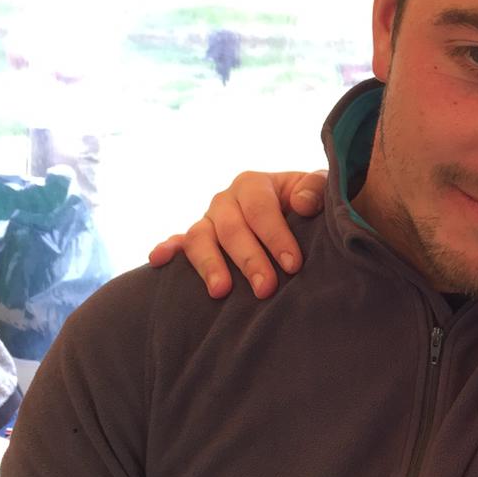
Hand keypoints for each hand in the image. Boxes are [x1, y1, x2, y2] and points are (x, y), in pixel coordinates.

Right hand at [148, 170, 325, 299]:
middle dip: (249, 260)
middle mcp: (225, 200)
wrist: (294, 217)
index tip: (293, 265)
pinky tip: (158, 261)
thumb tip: (302, 203)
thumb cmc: (308, 207)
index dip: (276, 236)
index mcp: (253, 185)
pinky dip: (166, 249)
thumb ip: (315, 189)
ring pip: (199, 239)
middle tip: (266, 288)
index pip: (260, 209)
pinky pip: (177, 243)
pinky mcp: (195, 241)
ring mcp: (207, 221)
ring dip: (209, 265)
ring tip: (221, 292)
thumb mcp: (319, 190)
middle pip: (230, 229)